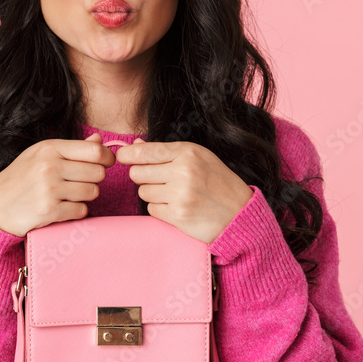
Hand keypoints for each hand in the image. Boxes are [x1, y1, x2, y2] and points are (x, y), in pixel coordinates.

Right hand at [0, 132, 114, 237]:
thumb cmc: (19, 180)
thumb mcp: (40, 156)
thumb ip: (71, 148)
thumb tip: (99, 141)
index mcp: (49, 148)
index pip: (95, 150)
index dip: (107, 158)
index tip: (105, 163)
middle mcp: (49, 166)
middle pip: (98, 172)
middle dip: (94, 179)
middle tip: (79, 182)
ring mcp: (49, 189)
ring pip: (93, 192)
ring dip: (85, 196)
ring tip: (68, 195)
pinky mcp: (49, 211)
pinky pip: (81, 210)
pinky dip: (76, 211)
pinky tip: (62, 208)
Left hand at [114, 139, 253, 243]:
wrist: (240, 214)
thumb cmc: (218, 183)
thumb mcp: (199, 158)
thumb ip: (167, 152)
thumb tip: (135, 146)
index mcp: (188, 152)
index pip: (144, 151)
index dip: (127, 154)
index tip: (122, 156)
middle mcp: (183, 171)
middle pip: (137, 173)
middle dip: (142, 177)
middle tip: (158, 180)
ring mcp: (180, 194)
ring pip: (143, 192)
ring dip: (152, 194)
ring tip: (173, 194)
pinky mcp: (178, 215)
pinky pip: (151, 209)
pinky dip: (160, 209)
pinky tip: (176, 207)